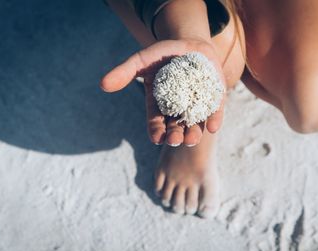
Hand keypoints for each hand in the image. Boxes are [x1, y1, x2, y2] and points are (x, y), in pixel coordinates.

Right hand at [100, 38, 225, 146]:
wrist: (190, 43)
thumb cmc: (163, 54)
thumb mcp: (143, 60)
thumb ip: (125, 72)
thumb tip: (103, 85)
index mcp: (160, 105)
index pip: (156, 122)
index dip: (156, 130)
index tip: (156, 138)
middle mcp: (179, 110)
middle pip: (176, 127)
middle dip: (175, 135)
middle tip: (174, 140)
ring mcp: (197, 106)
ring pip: (195, 124)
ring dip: (194, 134)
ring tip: (192, 140)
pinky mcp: (214, 100)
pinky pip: (214, 113)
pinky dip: (214, 120)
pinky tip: (214, 127)